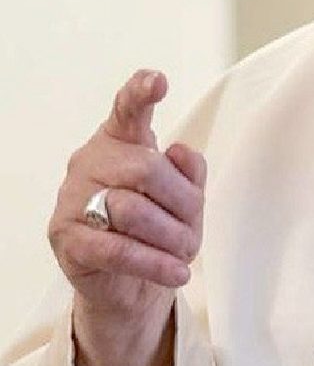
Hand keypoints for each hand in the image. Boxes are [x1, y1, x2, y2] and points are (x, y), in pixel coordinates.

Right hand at [48, 70, 205, 340]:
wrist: (129, 284)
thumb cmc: (158, 230)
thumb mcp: (184, 198)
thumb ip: (189, 172)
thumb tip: (179, 152)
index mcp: (119, 143)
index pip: (127, 111)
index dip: (140, 94)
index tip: (158, 81)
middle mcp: (90, 162)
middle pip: (146, 168)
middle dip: (183, 203)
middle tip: (194, 232)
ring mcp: (72, 200)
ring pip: (132, 209)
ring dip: (171, 237)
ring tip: (183, 254)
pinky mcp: (67, 240)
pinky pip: (118, 249)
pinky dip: (154, 263)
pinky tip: (177, 272)